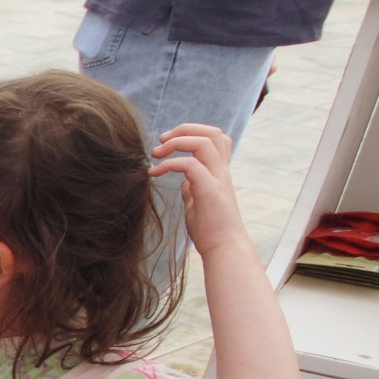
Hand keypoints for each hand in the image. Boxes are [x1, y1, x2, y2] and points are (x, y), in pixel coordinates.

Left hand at [153, 123, 245, 254]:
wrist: (224, 249)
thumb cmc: (210, 229)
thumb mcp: (197, 201)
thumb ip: (192, 186)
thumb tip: (183, 179)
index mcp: (218, 172)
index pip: (216, 138)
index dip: (192, 133)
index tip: (168, 143)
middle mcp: (221, 171)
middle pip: (212, 132)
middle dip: (185, 129)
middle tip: (161, 140)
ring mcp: (217, 179)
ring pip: (205, 142)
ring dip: (177, 141)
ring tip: (156, 153)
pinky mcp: (209, 190)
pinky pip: (190, 164)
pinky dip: (170, 163)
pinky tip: (154, 173)